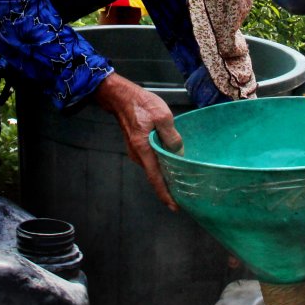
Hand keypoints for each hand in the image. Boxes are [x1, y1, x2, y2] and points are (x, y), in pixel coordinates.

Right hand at [94, 72, 181, 210]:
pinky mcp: (136, 145)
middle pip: (154, 176)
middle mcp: (138, 155)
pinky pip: (150, 159)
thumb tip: (179, 153)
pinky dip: (160, 164)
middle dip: (168, 187)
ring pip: (153, 167)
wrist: (121, 97)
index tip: (175, 206)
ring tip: (181, 181)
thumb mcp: (162, 116)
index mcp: (144, 150)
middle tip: (184, 196)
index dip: (165, 194)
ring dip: (165, 175)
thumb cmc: (141, 104)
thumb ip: (171, 136)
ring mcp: (136, 151)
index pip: (156, 178)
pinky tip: (171, 162)